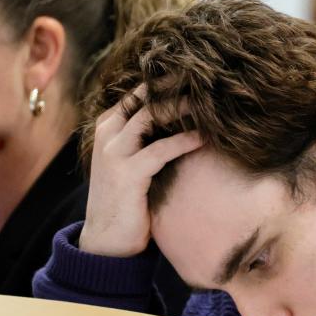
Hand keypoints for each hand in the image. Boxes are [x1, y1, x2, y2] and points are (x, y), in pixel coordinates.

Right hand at [79, 89, 202, 256]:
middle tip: (206, 77)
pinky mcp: (128, 173)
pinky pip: (162, 149)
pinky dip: (185, 140)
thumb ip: (146, 139)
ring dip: (182, 106)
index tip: (194, 73)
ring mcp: (115, 152)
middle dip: (175, 84)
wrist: (106, 242)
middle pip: (145, 97)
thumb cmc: (126, 201)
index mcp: (108, 126)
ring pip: (151, 115)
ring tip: (209, 100)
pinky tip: (205, 137)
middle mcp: (108, 134)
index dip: (165, 81)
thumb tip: (181, 118)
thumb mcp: (132, 162)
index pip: (138, 92)